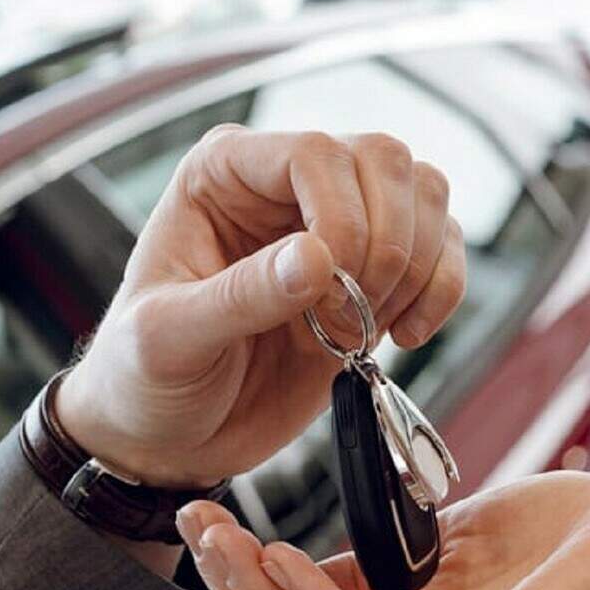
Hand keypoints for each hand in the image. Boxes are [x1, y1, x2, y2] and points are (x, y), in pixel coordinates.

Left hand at [56, 127, 464, 486]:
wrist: (170, 437)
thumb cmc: (146, 377)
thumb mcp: (170, 340)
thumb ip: (240, 297)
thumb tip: (316, 258)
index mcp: (223, 175)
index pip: (314, 152)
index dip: (341, 217)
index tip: (326, 289)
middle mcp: (285, 186)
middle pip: (383, 161)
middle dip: (387, 244)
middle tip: (348, 314)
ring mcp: (338, 225)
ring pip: (424, 195)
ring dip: (417, 267)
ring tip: (367, 327)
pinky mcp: (375, 274)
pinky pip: (443, 250)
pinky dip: (443, 292)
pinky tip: (406, 336)